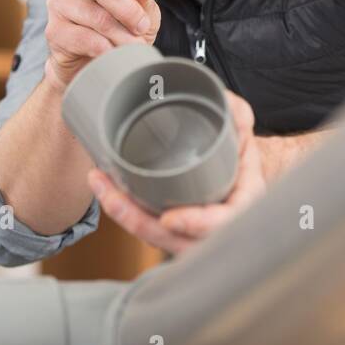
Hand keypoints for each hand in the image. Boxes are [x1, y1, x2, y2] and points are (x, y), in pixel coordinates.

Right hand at [44, 0, 162, 92]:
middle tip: (142, 26)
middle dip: (125, 6)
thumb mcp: (141, 13)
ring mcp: (59, 3)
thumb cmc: (121, 30)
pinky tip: (113, 53)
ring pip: (92, 14)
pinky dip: (104, 47)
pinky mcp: (54, 30)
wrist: (97, 64)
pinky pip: (82, 38)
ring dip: (120, 33)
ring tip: (134, 46)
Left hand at [86, 90, 264, 254]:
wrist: (235, 167)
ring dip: (125, 216)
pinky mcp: (171, 229)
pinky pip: (147, 229)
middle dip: (140, 222)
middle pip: (176, 240)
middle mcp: (216, 226)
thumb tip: (227, 103)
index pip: (221, 223)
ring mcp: (191, 232)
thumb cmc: (238, 150)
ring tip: (101, 184)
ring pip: (156, 237)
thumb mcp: (243, 130)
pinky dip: (125, 212)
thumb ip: (237, 114)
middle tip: (113, 197)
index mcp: (241, 205)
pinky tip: (106, 191)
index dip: (196, 225)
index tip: (169, 218)